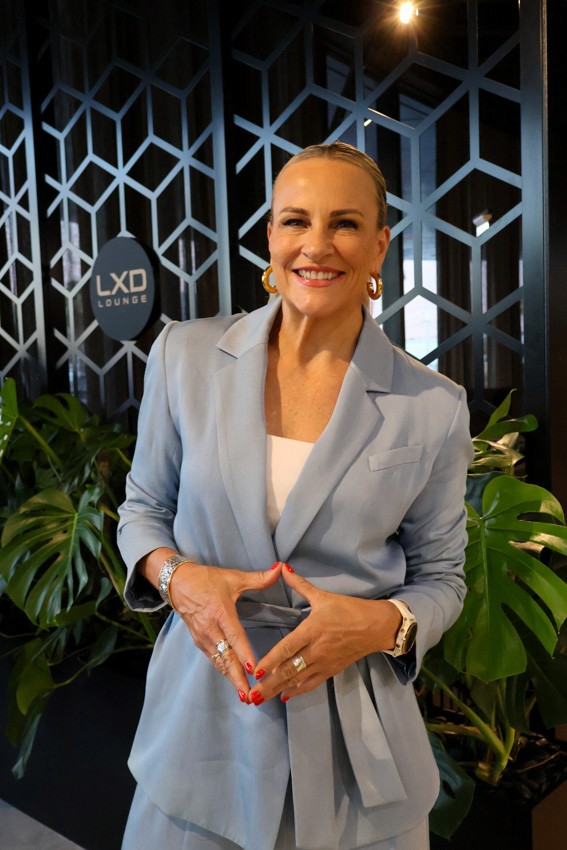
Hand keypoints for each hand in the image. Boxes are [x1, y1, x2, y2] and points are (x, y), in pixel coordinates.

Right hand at [167, 559, 283, 700]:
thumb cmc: (207, 580)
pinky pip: (213, 659)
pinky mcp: (198, 641)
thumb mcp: (233, 577)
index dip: (244, 653)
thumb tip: (280, 569)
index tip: (253, 669)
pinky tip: (233, 681)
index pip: (234, 637)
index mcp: (220, 612)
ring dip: (231, 679)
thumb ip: (258, 578)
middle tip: (250, 695)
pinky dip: (223, 671)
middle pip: (226, 657)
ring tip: (244, 695)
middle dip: (238, 678)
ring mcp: (202, 637)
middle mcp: (210, 629)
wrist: (178, 582)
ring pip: (219, 662)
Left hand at [247, 565, 401, 704]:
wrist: (376, 626)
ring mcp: (324, 662)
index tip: (256, 671)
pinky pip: (312, 683)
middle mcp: (317, 649)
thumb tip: (282, 568)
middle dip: (270, 683)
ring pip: (298, 679)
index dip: (271, 660)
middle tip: (252, 695)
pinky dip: (298, 690)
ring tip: (262, 699)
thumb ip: (300, 584)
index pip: (287, 648)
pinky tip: (285, 696)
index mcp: (312, 629)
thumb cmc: (349, 609)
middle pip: (289, 669)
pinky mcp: (332, 670)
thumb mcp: (323, 596)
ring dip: (279, 689)